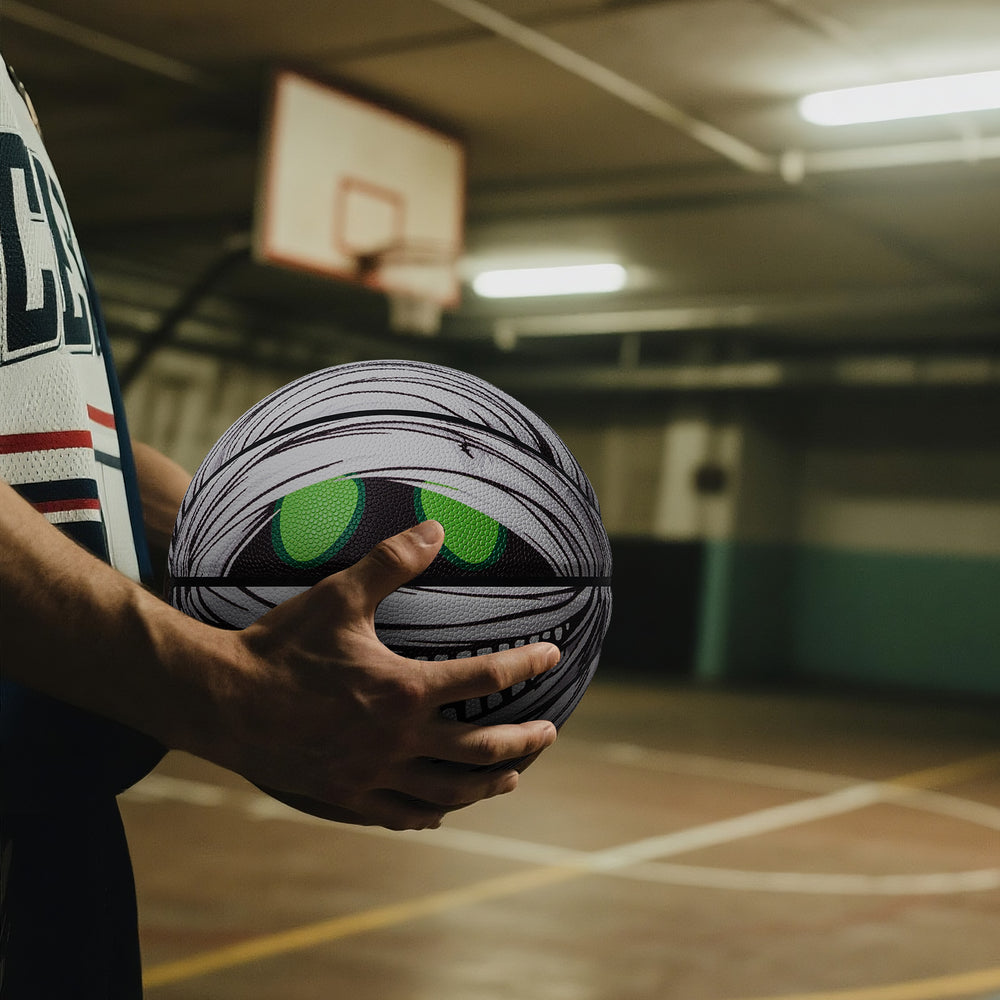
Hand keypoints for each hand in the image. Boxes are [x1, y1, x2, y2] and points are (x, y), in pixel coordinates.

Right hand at [197, 520, 559, 830]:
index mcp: (404, 690)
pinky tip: (441, 812)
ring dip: (486, 785)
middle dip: (522, 741)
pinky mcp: (346, 794)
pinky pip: (399, 812)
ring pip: (447, 790)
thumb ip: (392, 562)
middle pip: (480, 748)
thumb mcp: (339, 595)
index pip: (484, 678)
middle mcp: (397, 739)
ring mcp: (373, 772)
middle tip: (549, 734)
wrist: (224, 700)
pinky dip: (430, 811)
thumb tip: (436, 528)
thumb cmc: (282, 645)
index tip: (551, 656)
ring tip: (513, 778)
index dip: (525, 664)